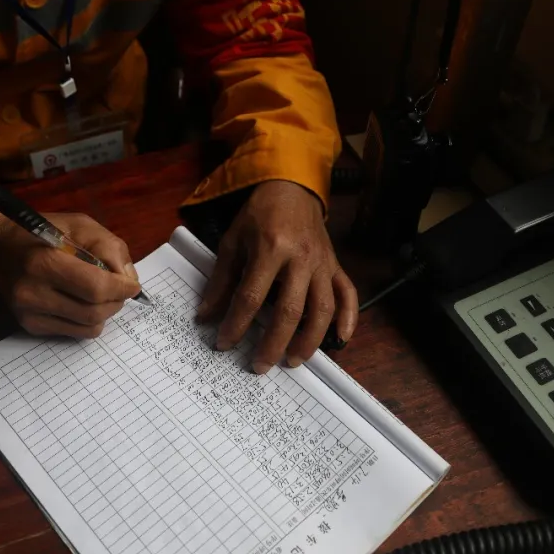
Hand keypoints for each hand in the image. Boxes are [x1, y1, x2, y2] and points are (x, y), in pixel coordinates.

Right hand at [0, 211, 141, 337]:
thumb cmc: (42, 233)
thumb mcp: (79, 225)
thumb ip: (109, 248)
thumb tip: (128, 279)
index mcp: (45, 262)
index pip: (96, 288)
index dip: (122, 289)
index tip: (132, 285)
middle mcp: (33, 292)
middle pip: (95, 311)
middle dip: (117, 301)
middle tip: (120, 289)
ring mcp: (30, 313)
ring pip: (89, 327)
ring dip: (106, 312)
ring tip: (102, 294)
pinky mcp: (31, 326)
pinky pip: (76, 333)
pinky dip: (89, 320)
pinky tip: (83, 302)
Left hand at [198, 180, 357, 373]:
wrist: (292, 188)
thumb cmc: (259, 214)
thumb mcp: (233, 242)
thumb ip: (221, 281)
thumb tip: (205, 316)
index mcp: (271, 249)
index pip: (251, 297)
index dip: (235, 324)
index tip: (223, 344)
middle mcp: (300, 259)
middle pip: (290, 310)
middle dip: (273, 343)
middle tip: (259, 366)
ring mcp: (322, 263)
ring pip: (322, 309)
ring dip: (310, 339)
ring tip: (294, 360)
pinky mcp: (335, 265)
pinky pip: (348, 294)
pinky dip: (348, 319)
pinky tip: (340, 341)